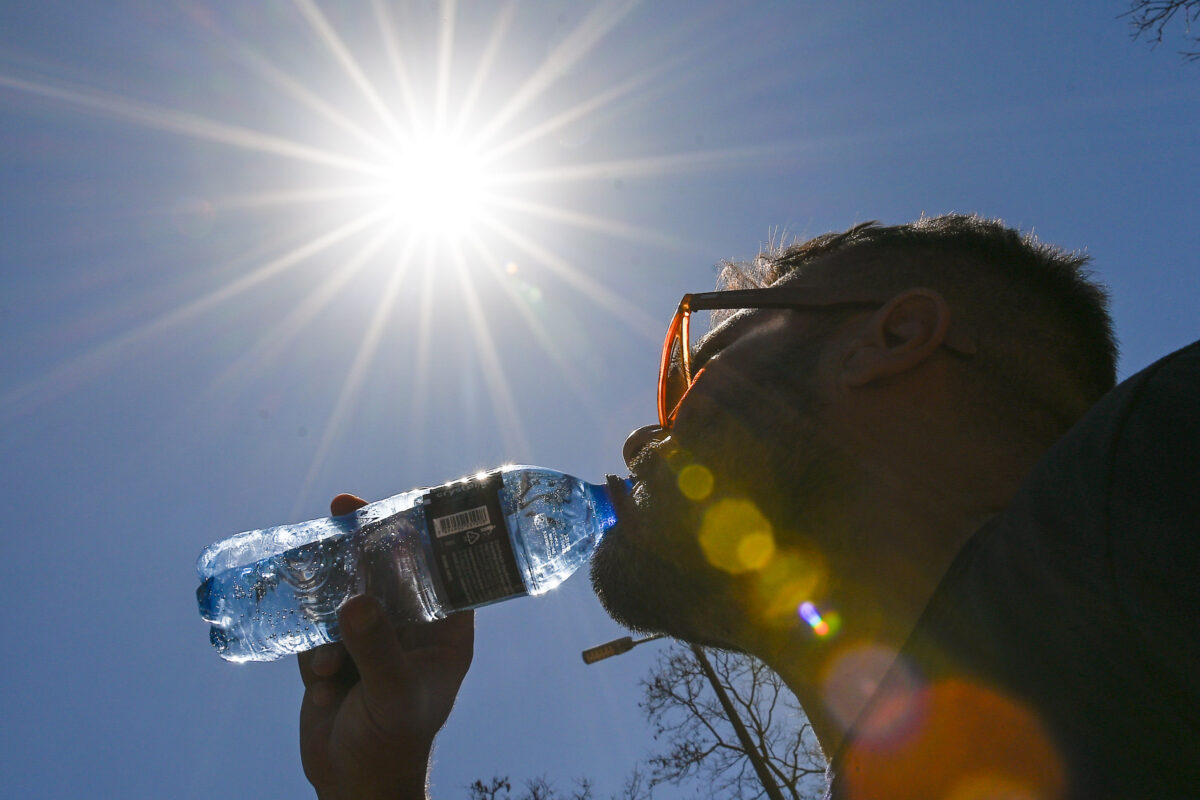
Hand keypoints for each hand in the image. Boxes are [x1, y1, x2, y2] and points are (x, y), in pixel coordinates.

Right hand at [298, 493, 474, 799]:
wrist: (353, 786)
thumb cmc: (393, 742)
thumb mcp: (393, 693)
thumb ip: (376, 647)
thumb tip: (356, 602)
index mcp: (444, 631)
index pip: (440, 570)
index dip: (421, 534)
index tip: (400, 501)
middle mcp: (409, 629)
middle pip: (387, 570)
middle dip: (364, 542)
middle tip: (342, 507)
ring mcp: (370, 640)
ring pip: (347, 592)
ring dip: (329, 590)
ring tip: (314, 584)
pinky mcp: (333, 655)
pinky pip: (317, 626)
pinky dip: (310, 638)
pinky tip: (318, 675)